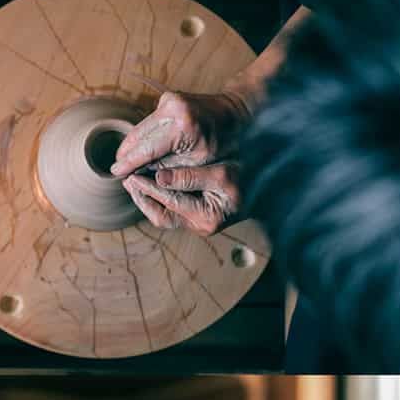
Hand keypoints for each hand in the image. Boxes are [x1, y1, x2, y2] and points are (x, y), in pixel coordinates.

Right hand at [110, 90, 250, 177]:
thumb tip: (136, 174)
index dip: (129, 163)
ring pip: (140, 128)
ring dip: (133, 145)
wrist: (238, 112)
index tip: (115, 173)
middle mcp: (171, 108)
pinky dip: (144, 136)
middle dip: (126, 154)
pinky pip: (149, 122)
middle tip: (117, 172)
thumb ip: (166, 167)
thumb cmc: (224, 142)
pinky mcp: (168, 99)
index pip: (146, 149)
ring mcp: (168, 100)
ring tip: (126, 164)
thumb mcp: (197, 161)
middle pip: (137, 136)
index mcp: (182, 127)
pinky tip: (140, 150)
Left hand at [122, 163, 241, 235]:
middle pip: (161, 216)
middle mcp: (201, 226)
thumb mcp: (222, 173)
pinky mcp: (199, 217)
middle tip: (128, 179)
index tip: (132, 173)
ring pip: (164, 215)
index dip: (149, 187)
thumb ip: (189, 177)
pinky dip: (159, 199)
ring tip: (135, 181)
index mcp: (207, 218)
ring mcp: (200, 224)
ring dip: (148, 199)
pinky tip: (152, 184)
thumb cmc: (251, 178)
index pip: (169, 201)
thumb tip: (159, 178)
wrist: (271, 187)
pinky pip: (172, 211)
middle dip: (142, 198)